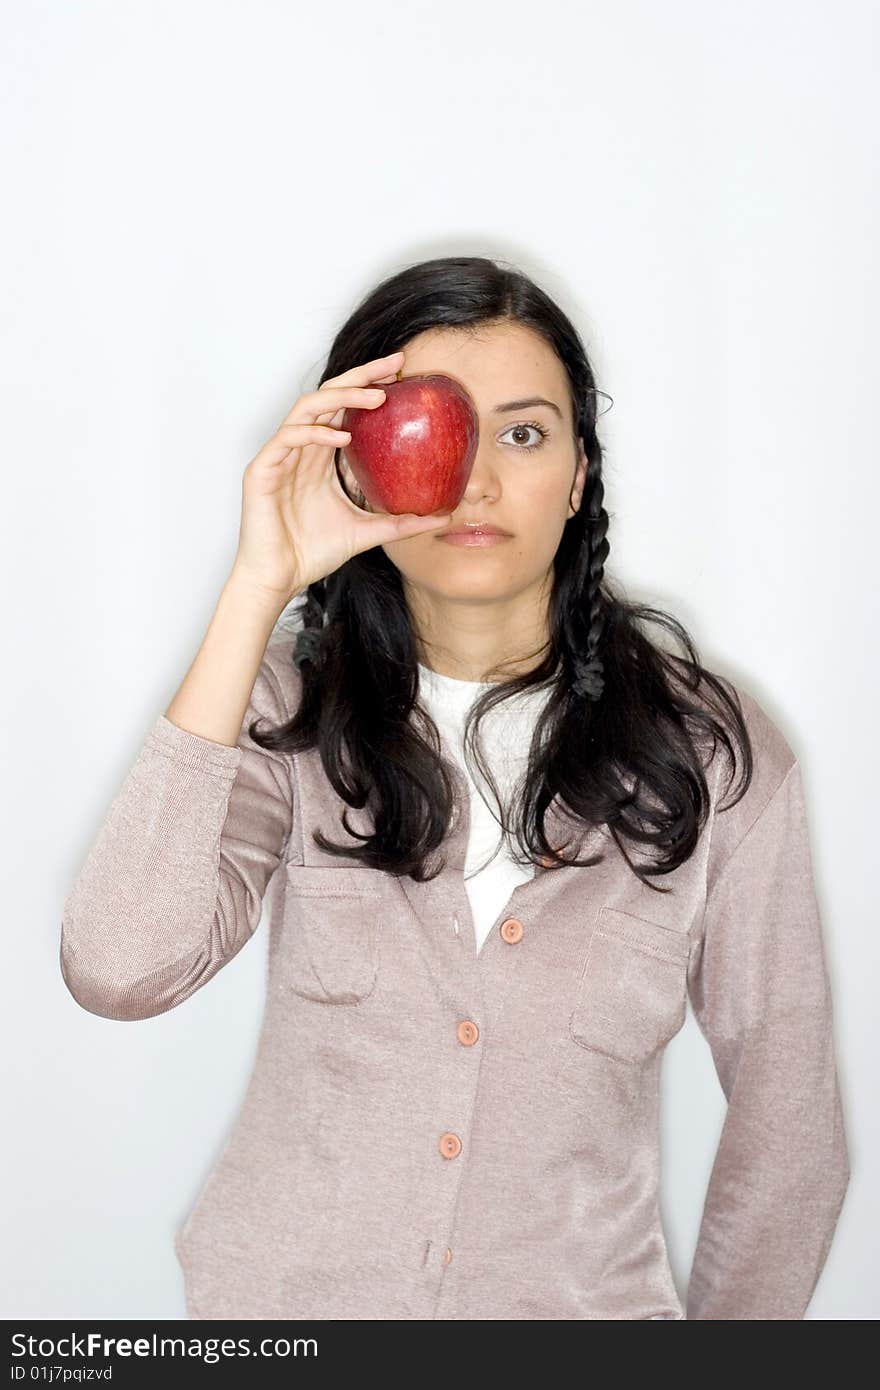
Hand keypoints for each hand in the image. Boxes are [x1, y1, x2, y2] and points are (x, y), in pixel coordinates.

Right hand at [228, 350, 451, 604]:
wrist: (278, 577)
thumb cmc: (313, 552)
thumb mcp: (368, 532)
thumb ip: (402, 522)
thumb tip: (444, 516)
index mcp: (321, 455)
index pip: (346, 409)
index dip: (370, 386)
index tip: (402, 375)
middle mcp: (301, 448)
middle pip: (329, 396)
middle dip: (361, 376)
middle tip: (394, 364)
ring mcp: (280, 456)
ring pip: (308, 408)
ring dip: (342, 397)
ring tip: (375, 397)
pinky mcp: (262, 469)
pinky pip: (288, 437)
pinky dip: (316, 433)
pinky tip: (342, 437)